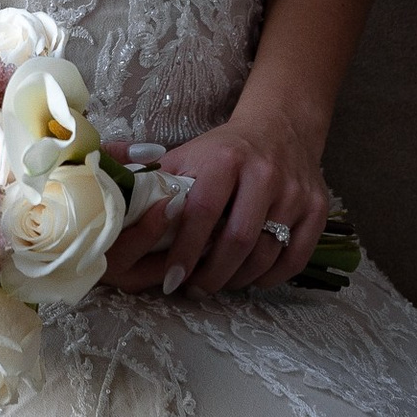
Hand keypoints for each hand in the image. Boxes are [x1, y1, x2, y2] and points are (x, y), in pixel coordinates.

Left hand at [103, 97, 330, 298]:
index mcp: (225, 158)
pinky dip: (271, 278)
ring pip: (266, 255)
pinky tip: (250, 279)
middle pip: (237, 242)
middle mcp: (264, 173)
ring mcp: (295, 192)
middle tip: (193, 290)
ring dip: (238, 280)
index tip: (171, 280)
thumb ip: (147, 177)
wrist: (280, 126)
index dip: (184, 252)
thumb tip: (100, 180)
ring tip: (217, 285)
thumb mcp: (184, 155)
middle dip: (211, 276)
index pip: (202, 215)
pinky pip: (294, 258)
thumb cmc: (222, 150)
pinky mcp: (316, 208)